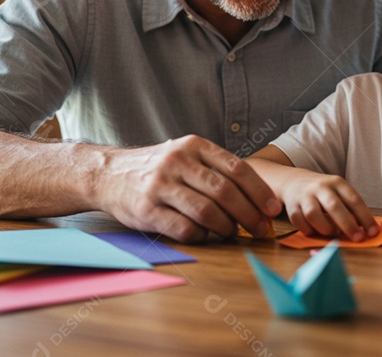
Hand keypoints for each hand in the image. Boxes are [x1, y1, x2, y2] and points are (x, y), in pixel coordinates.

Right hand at [94, 135, 281, 242]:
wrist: (108, 173)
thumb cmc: (158, 168)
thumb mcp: (185, 154)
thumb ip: (216, 169)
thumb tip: (258, 198)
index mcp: (193, 146)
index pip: (236, 168)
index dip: (259, 191)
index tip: (273, 209)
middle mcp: (177, 162)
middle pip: (225, 192)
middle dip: (249, 214)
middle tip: (261, 229)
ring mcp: (160, 186)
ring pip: (206, 212)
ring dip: (227, 227)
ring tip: (233, 233)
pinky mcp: (146, 210)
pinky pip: (184, 229)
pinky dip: (202, 236)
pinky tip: (207, 236)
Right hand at [280, 172, 376, 241]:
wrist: (294, 181)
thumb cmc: (323, 192)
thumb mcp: (339, 192)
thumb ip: (350, 208)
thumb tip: (366, 230)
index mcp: (337, 183)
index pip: (354, 200)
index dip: (365, 217)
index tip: (373, 232)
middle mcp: (320, 187)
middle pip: (334, 206)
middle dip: (348, 225)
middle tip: (358, 239)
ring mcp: (304, 196)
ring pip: (313, 214)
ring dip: (326, 228)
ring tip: (334, 234)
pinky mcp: (292, 206)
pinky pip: (299, 221)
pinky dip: (308, 230)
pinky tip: (315, 232)